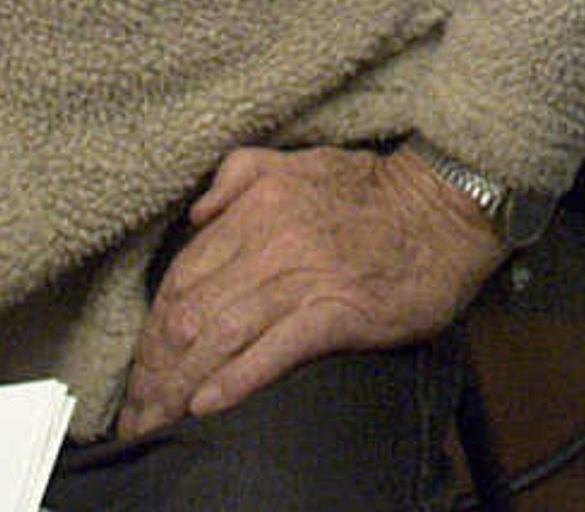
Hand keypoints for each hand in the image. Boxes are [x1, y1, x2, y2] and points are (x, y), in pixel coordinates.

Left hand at [117, 144, 501, 434]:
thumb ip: (240, 176)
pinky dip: (235, 381)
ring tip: (159, 423)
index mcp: (254, 207)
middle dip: (153, 373)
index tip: (136, 375)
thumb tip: (196, 214)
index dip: (148, 335)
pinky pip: (273, 351)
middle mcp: (268, 242)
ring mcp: (302, 278)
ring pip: (220, 337)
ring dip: (180, 387)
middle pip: (188, 316)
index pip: (179, 280)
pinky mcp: (337, 312)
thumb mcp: (300, 162)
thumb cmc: (375, 190)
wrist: (448, 205)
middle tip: (137, 415)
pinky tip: (207, 406)